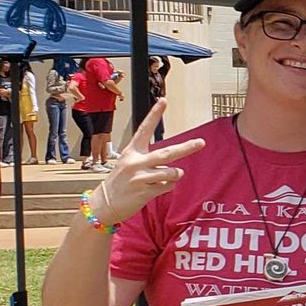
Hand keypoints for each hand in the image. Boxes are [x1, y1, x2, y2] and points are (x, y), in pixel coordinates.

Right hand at [82, 103, 186, 225]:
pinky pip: (167, 187)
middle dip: (186, 148)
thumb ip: (149, 160)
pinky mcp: (144, 192)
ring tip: (167, 177)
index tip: (163, 101)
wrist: (104, 204)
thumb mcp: (129, 164)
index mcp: (132, 151)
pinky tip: (156, 188)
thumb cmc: (120, 182)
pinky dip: (167, 187)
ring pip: (171, 172)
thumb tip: (172, 165)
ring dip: (175, 175)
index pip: (144, 129)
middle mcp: (136, 162)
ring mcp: (140, 177)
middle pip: (167, 153)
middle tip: (201, 142)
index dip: (154, 115)